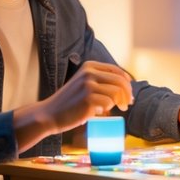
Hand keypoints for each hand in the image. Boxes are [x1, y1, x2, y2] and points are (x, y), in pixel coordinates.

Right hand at [14, 61, 133, 149]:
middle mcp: (89, 73)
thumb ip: (101, 81)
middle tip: (127, 104)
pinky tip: (98, 112)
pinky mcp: (87, 99)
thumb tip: (127, 85)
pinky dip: (107, 110)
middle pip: (120, 81)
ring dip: (119, 103)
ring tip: (117, 109)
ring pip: (116, 93)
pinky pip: (108, 104)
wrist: (50, 114)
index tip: (129, 94)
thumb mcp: (84, 83)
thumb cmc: (70, 102)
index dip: (127, 83)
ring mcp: (88, 85)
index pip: (117, 71)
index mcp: (89, 66)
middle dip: (127, 94)